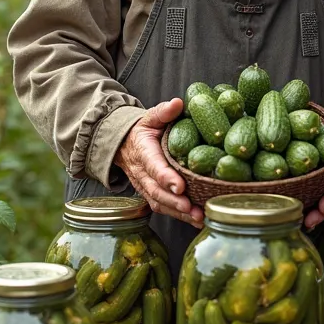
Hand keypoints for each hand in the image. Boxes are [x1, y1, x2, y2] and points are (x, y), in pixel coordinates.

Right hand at [114, 98, 203, 227]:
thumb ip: (163, 111)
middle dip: (173, 201)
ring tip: (198, 217)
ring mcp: (145, 187)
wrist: (125, 145)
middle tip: (191, 207)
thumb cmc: (144, 130)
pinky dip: (179, 217)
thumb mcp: (151, 117)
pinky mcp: (152, 196)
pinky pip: (164, 209)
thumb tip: (178, 103)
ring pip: (159, 203)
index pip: (153, 166)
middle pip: (156, 191)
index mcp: (143, 151)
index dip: (165, 177)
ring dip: (178, 212)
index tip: (179, 186)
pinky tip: (197, 221)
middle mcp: (142, 173)